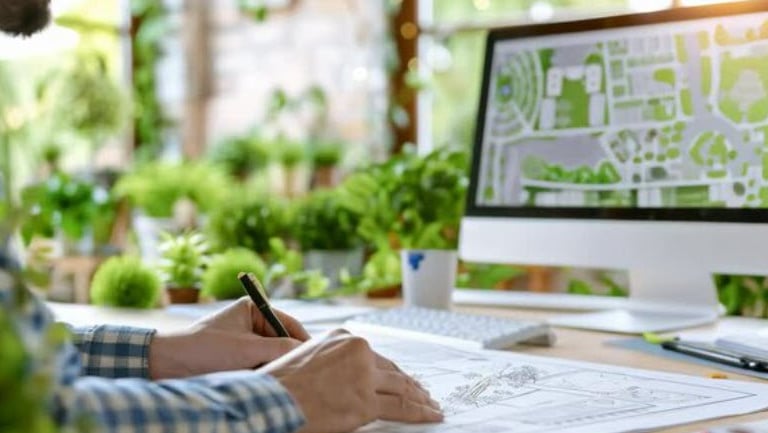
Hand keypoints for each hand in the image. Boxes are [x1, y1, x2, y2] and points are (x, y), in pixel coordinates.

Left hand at [149, 297, 309, 378]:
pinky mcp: (236, 357)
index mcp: (253, 308)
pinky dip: (261, 372)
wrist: (169, 363)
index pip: (288, 323)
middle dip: (285, 355)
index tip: (316, 356)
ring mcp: (243, 340)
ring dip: (271, 365)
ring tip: (273, 375)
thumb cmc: (206, 348)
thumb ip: (279, 348)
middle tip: (297, 370)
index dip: (302, 340)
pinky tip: (262, 380)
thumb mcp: (247, 348)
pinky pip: (258, 364)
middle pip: (281, 340)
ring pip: (270, 354)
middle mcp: (250, 322)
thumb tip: (305, 350)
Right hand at [261, 329, 442, 432]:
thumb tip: (346, 380)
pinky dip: (421, 412)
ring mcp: (363, 375)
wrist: (269, 402)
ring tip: (432, 406)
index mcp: (342, 337)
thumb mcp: (305, 360)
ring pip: (402, 387)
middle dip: (411, 384)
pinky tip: (432, 415)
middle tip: (425, 393)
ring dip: (421, 398)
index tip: (405, 379)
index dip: (394, 371)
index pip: (375, 356)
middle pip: (392, 370)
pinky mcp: (366, 401)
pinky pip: (402, 407)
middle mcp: (357, 350)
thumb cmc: (279, 386)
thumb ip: (331, 363)